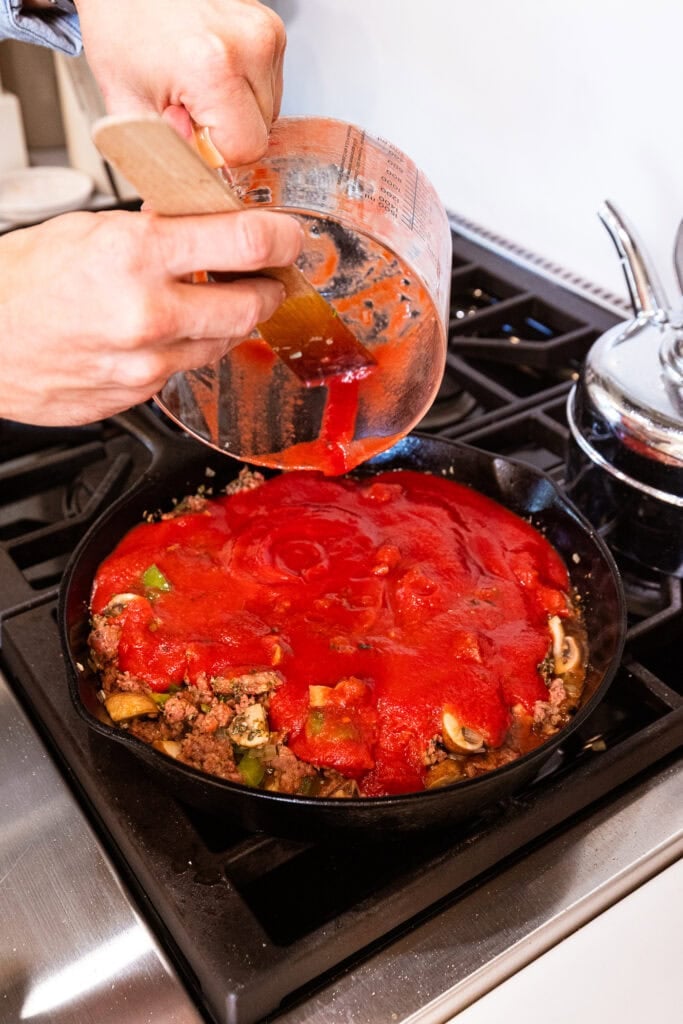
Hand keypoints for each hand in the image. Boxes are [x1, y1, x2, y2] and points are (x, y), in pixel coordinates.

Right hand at [0, 207, 301, 425]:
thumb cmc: (22, 282)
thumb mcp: (92, 230)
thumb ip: (159, 228)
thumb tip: (207, 218)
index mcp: (136, 255)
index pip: (245, 242)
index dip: (282, 238)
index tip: (290, 236)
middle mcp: (148, 314)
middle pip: (252, 305)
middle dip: (267, 288)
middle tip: (267, 276)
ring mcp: (146, 362)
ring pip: (224, 342)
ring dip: (230, 320)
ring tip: (213, 301)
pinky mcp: (141, 394)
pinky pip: (187, 369)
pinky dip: (189, 348)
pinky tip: (167, 333)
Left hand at [75, 0, 285, 164]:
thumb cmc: (123, 25)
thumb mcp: (127, 102)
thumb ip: (163, 153)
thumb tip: (190, 189)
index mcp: (212, 66)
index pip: (245, 150)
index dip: (217, 154)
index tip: (192, 137)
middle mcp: (248, 45)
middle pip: (260, 134)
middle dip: (226, 133)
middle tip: (189, 108)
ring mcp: (266, 34)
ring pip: (269, 113)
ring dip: (237, 114)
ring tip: (200, 86)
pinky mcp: (273, 31)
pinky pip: (270, 88)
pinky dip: (244, 91)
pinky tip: (214, 72)